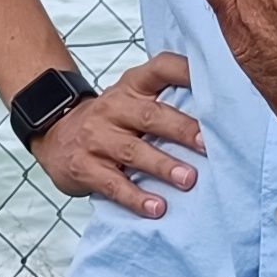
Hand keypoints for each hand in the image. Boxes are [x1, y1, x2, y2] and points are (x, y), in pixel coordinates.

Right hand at [32, 52, 203, 218]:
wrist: (55, 134)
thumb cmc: (110, 120)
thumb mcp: (132, 99)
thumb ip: (166, 100)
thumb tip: (221, 115)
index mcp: (131, 88)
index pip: (160, 68)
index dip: (185, 71)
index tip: (213, 80)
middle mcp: (114, 108)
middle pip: (151, 116)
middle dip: (181, 130)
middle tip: (207, 145)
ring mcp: (97, 138)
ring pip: (133, 151)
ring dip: (163, 166)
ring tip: (187, 180)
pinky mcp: (84, 167)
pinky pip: (113, 184)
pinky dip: (136, 197)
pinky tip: (156, 207)